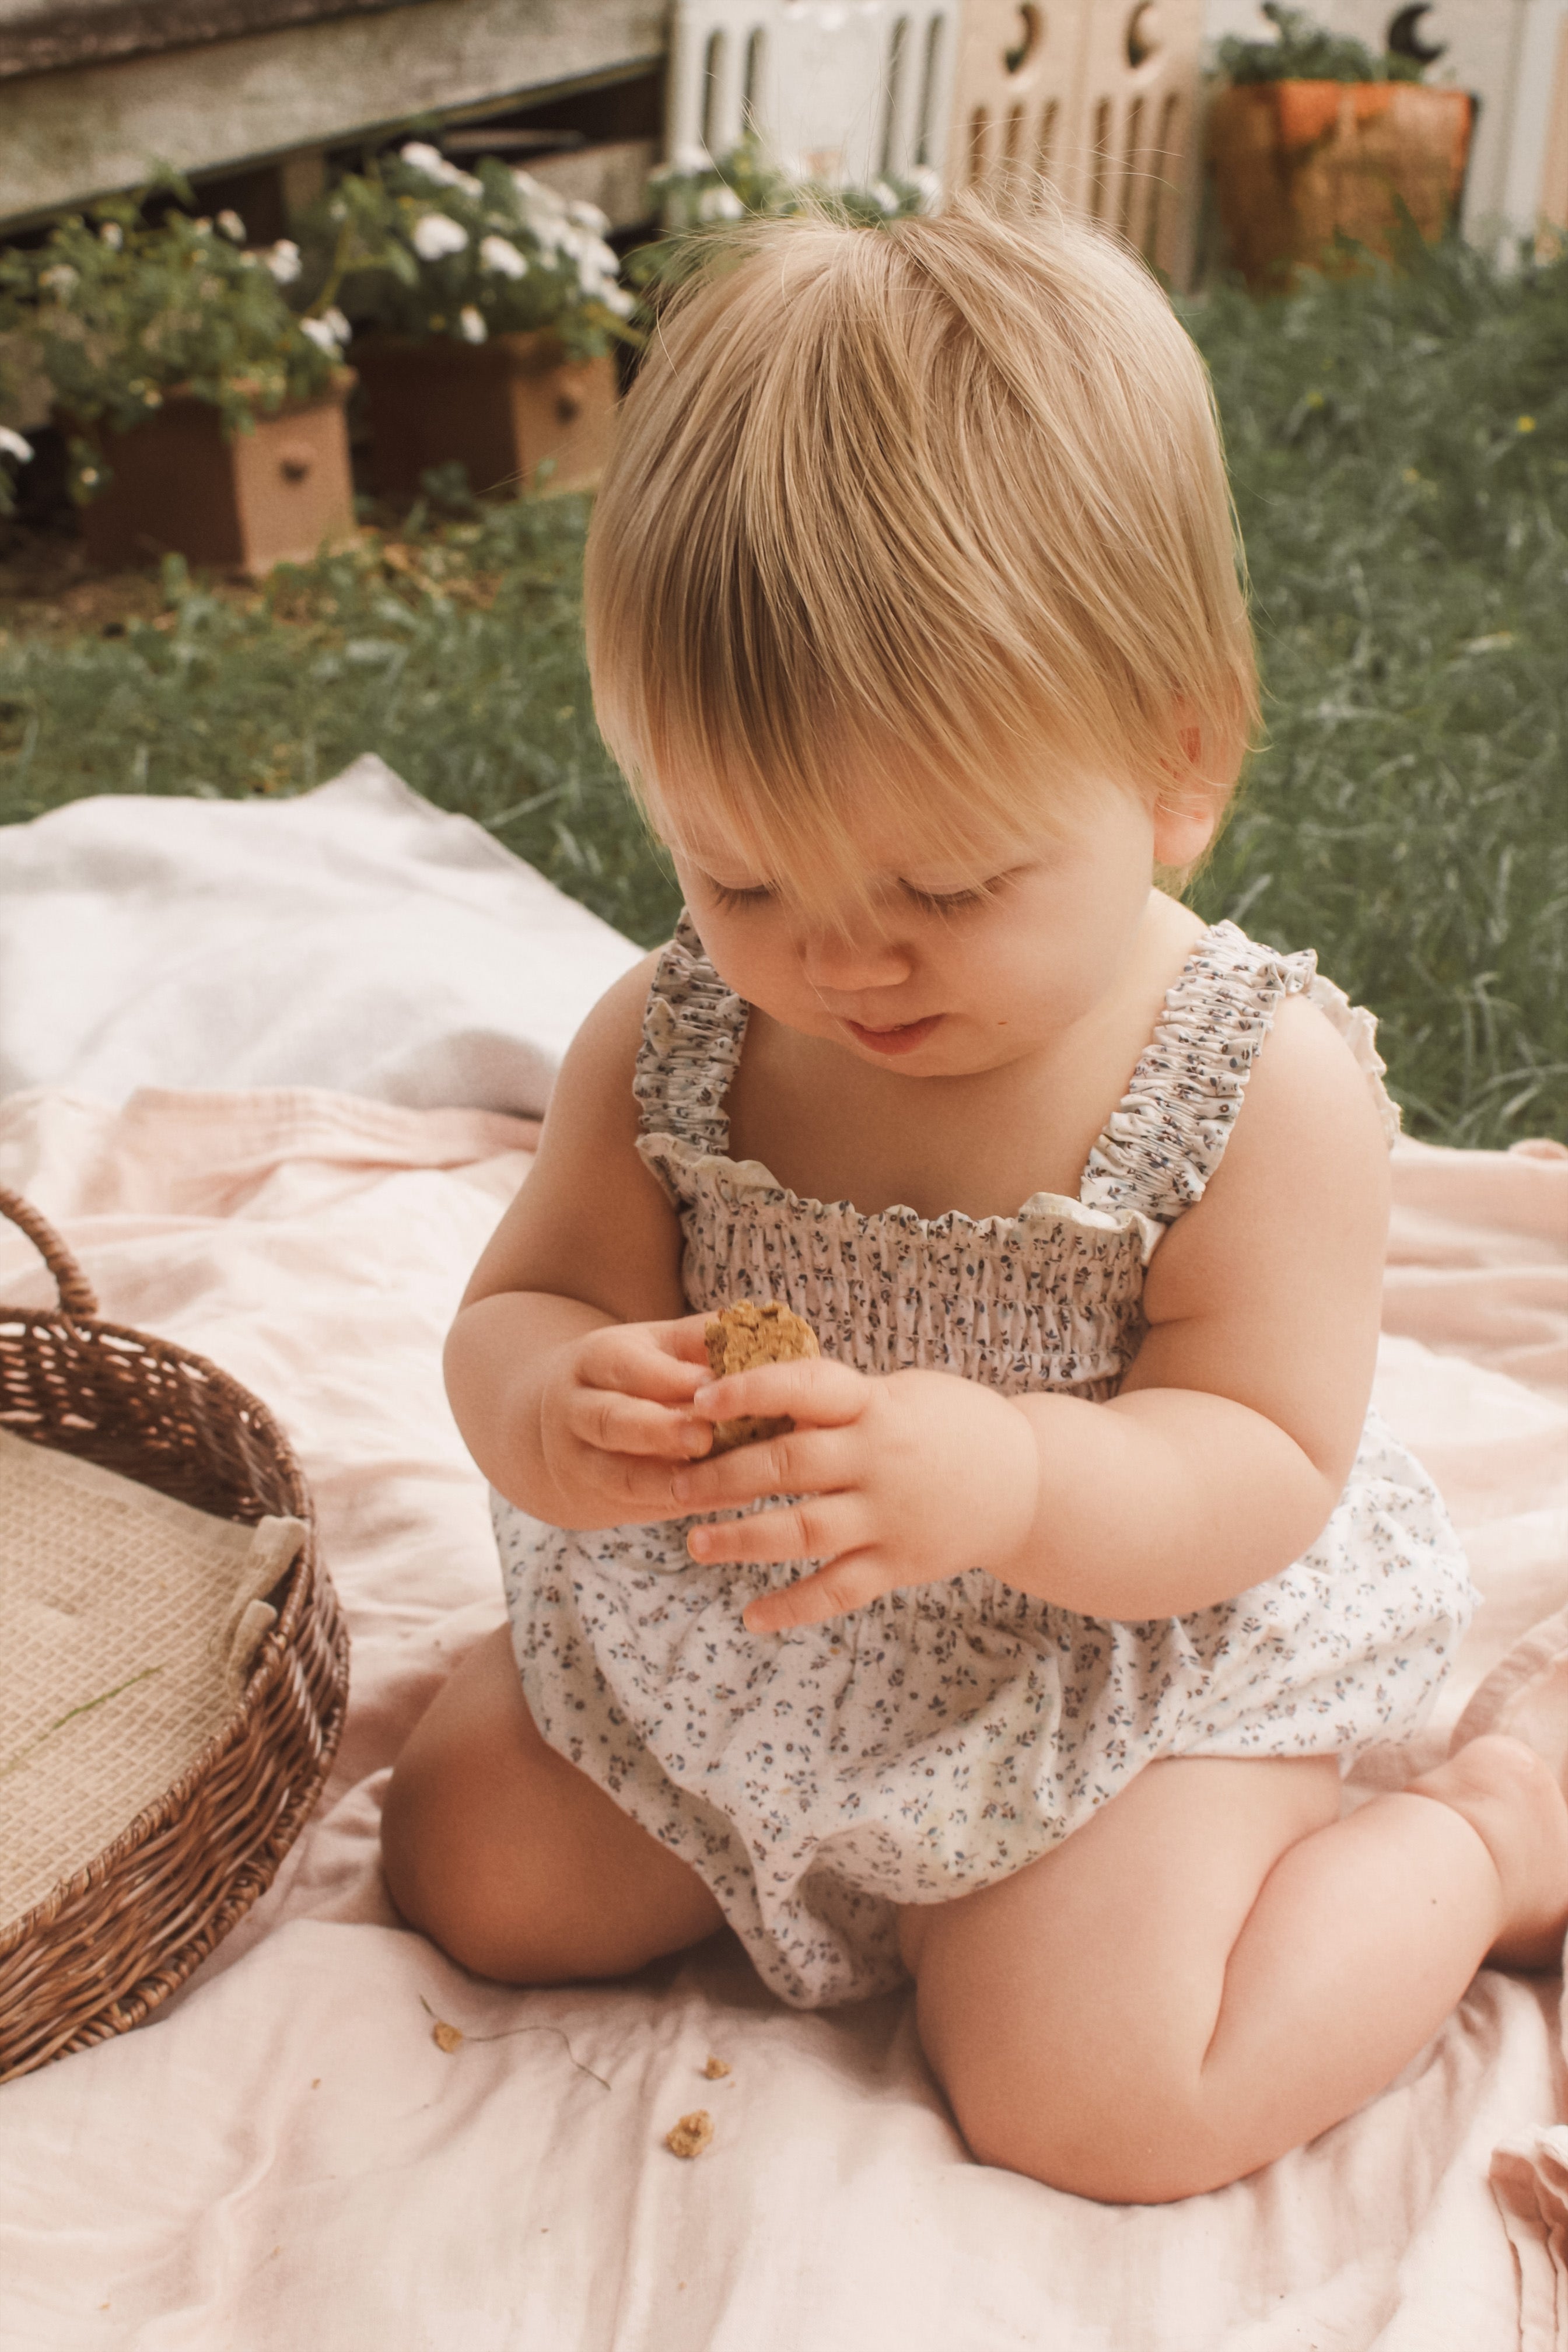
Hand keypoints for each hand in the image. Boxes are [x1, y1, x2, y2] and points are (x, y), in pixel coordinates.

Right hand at [536, 1315, 717, 1527]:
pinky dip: (681, 1506)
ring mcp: (583, 1463)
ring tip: (716, 1481)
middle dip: (658, 1431)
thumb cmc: (630, 1378)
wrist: (561, 1430)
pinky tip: (721, 1501)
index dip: (666, 1376)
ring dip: (667, 1482)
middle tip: (704, 1437)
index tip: (710, 1383)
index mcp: (595, 1361)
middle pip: (612, 1421)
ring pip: (620, 1475)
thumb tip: (758, 1322)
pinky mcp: (600, 1502)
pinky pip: (640, 1508)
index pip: (625, 1366)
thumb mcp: (652, 1346)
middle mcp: (579, 1412)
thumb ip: (698, 1337)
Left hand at [669, 1359, 1039, 1632]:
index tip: (699, 1401)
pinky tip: (750, 1616)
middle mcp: (878, 1460)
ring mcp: (889, 1517)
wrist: (1031, 1483)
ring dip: (741, 1540)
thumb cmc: (952, 1424)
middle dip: (721, 1476)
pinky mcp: (901, 1564)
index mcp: (875, 1405)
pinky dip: (792, 1607)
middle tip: (672, 1484)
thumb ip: (837, 1399)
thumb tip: (756, 1390)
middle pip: (786, 1464)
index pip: (804, 1387)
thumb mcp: (900, 1393)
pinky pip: (837, 1591)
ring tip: (694, 1543)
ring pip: (801, 1532)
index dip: (749, 1391)